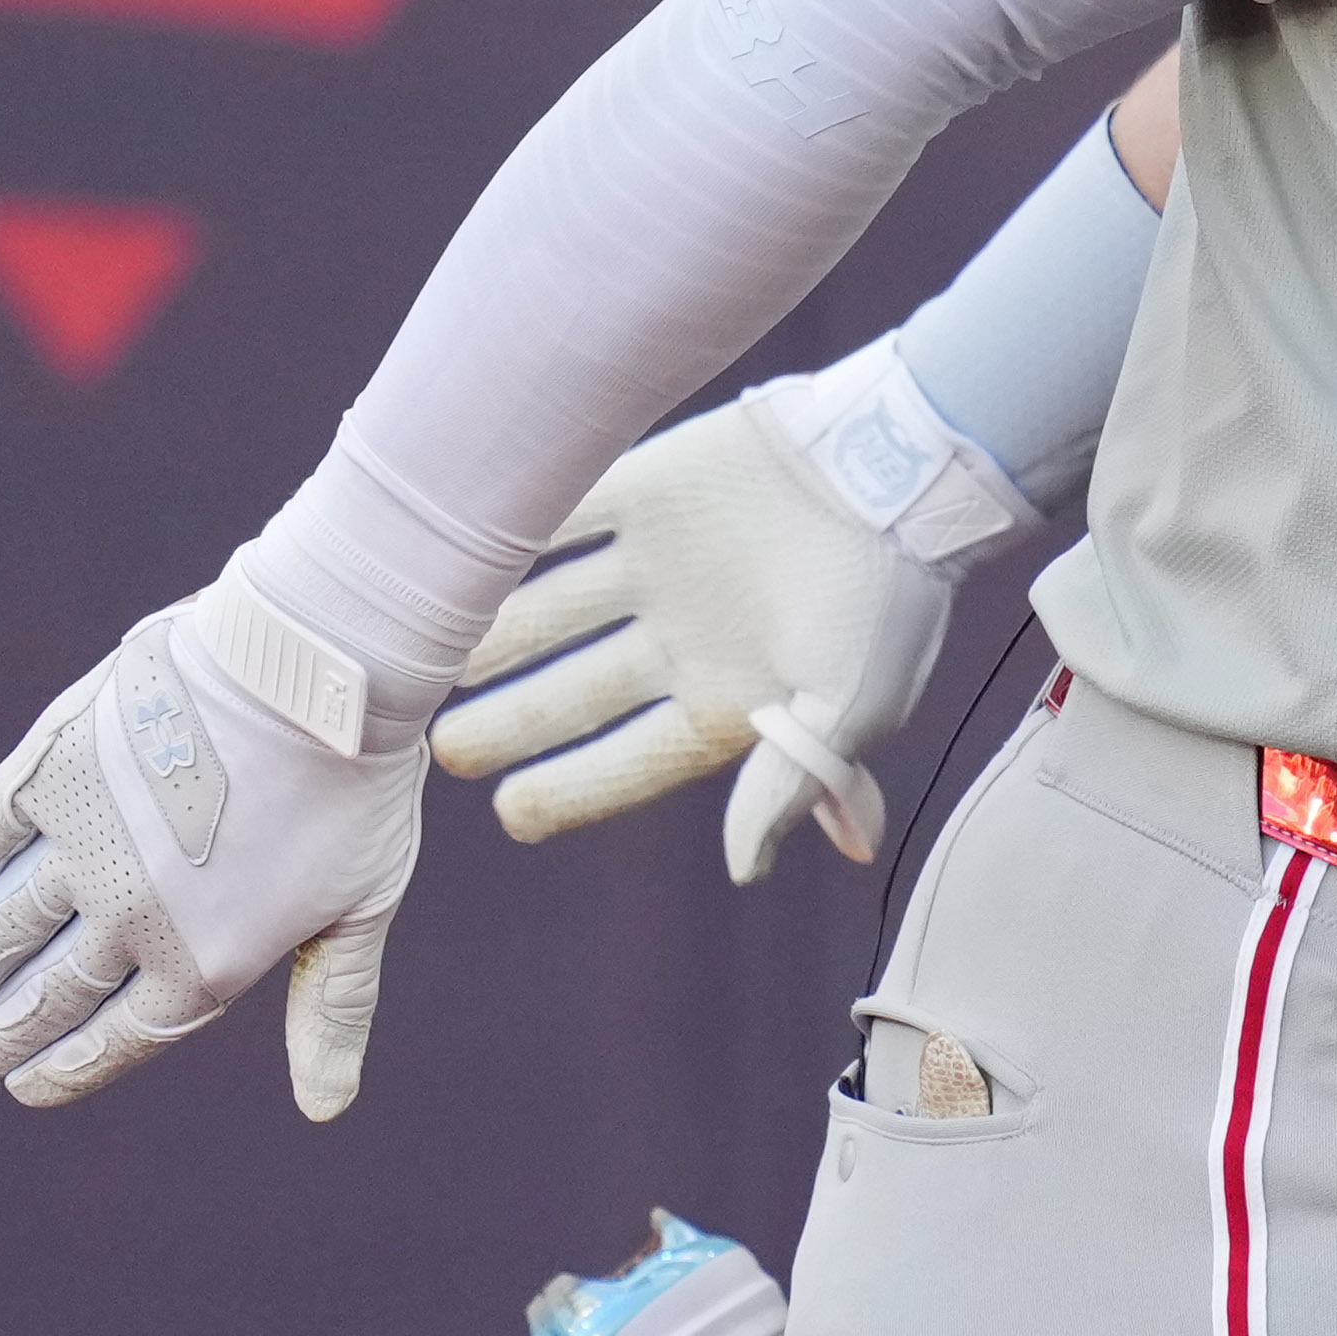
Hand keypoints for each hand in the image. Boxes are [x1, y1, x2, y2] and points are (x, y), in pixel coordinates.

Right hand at [0, 585, 425, 1118]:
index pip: (115, 1041)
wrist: (318, 668)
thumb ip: (330, 1008)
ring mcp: (84, 848)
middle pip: (45, 998)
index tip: (24, 1086)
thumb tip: (325, 1111)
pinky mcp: (50, 774)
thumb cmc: (355, 788)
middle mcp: (134, 920)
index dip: (64, 1070)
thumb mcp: (361, 908)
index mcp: (207, 964)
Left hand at [426, 359, 1005, 882]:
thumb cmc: (889, 599)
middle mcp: (681, 636)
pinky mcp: (647, 486)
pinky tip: (460, 559)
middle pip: (572, 690)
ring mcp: (659, 563)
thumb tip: (744, 869)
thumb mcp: (850, 707)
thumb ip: (789, 784)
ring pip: (551, 608)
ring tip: (433, 658)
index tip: (510, 812)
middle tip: (439, 747)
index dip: (570, 789)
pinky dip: (513, 537)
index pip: (632, 757)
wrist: (902, 466)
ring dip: (493, 635)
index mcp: (728, 698)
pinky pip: (563, 517)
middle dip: (505, 721)